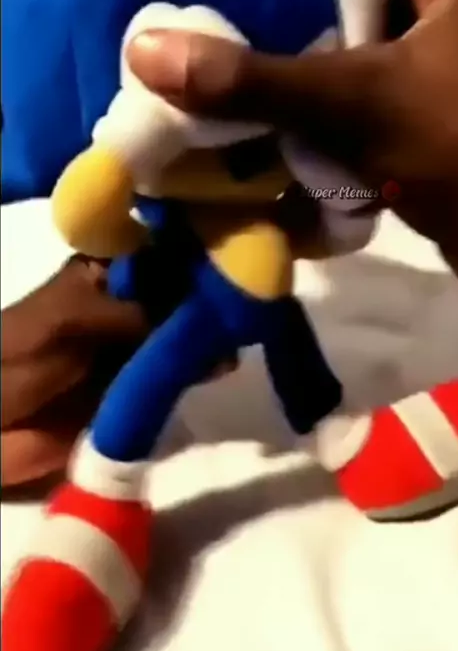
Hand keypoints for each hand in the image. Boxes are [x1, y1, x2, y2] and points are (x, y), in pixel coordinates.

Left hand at [2, 257, 238, 489]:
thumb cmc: (15, 355)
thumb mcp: (69, 318)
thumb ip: (133, 311)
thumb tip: (198, 314)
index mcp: (102, 276)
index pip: (160, 258)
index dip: (193, 259)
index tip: (231, 261)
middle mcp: (124, 306)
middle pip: (178, 298)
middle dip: (207, 302)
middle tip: (241, 306)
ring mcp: (131, 350)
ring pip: (179, 338)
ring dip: (206, 338)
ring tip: (236, 337)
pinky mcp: (135, 392)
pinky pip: (172, 378)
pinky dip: (195, 372)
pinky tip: (219, 367)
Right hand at [127, 0, 457, 306]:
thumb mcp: (358, 102)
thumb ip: (256, 80)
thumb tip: (149, 51)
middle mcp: (444, 0)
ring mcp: (434, 60)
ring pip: (345, 34)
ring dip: (288, 46)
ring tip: (217, 48)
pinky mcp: (421, 111)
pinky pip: (353, 86)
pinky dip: (311, 95)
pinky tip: (262, 107)